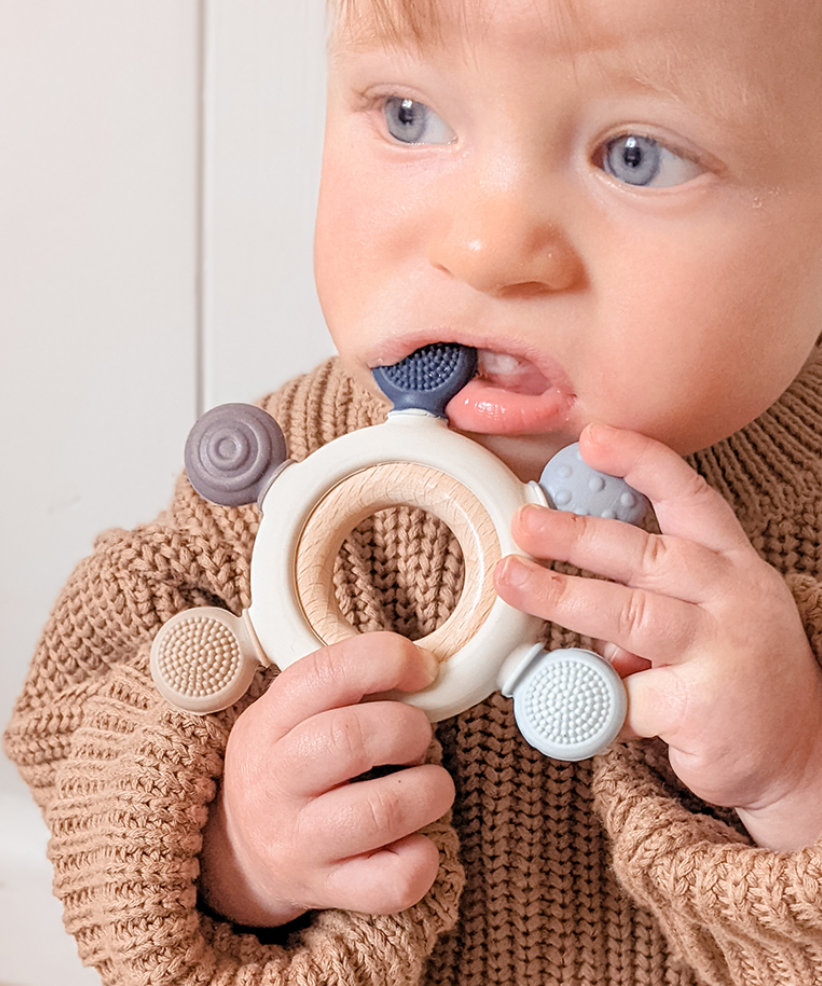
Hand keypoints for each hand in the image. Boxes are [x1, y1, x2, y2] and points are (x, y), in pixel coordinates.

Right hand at [198, 632, 454, 926]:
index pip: (327, 673)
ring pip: (384, 811)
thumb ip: (343, 687)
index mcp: (268, 723)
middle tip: (417, 737)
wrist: (238, 856)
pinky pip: (394, 881)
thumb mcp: (289, 714)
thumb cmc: (287, 768)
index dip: (387, 660)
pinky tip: (415, 840)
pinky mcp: (327, 889)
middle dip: (411, 729)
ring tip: (428, 787)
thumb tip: (425, 670)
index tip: (422, 668)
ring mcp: (299, 842)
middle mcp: (275, 782)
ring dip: (430, 790)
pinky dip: (424, 858)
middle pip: (354, 738)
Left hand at [494, 424, 821, 850]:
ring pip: (628, 615)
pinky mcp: (702, 706)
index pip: (689, 500)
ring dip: (562, 597)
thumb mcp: (716, 612)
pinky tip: (598, 706)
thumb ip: (656, 592)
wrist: (803, 751)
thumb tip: (576, 586)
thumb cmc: (741, 672)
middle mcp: (732, 599)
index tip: (591, 440)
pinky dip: (598, 698)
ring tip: (514, 582)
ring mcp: (722, 652)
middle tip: (524, 523)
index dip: (640, 464)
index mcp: (732, 566)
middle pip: (645, 555)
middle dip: (575, 534)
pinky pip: (626, 694)